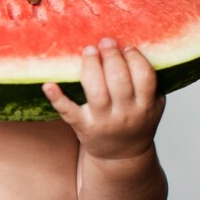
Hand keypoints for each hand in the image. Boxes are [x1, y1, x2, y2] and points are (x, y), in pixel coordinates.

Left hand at [43, 38, 164, 160]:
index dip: (135, 59)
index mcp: (145, 106)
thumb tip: (136, 43)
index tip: (127, 47)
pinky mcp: (82, 126)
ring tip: (89, 50)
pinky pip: (68, 111)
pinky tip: (48, 84)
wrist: (121, 157)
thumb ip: (148, 81)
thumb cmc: (135, 120)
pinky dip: (57, 98)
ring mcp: (102, 121)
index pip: (144, 78)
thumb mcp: (151, 105)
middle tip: (106, 42)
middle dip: (112, 57)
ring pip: (96, 91)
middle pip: (119, 81)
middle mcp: (124, 114)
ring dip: (91, 67)